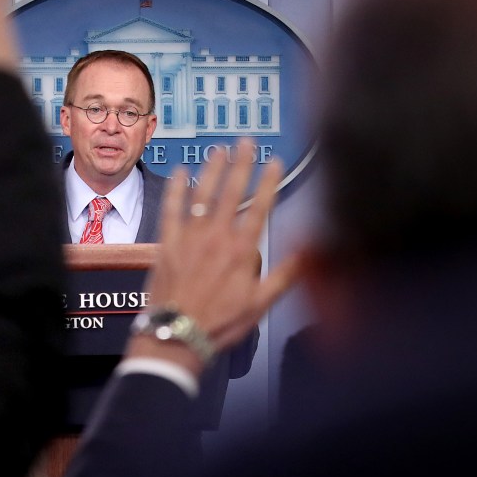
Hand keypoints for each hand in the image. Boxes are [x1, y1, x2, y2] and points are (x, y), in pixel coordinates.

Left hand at [127, 139, 301, 374]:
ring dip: (212, 169)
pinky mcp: (167, 242)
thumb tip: (309, 251)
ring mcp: (190, 236)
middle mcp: (217, 236)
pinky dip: (176, 189)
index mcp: (243, 250)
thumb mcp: (261, 303)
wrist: (178, 333)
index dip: (269, 181)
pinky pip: (171, 208)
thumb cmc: (220, 322)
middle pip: (232, 192)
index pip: (261, 206)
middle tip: (246, 143)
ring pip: (203, 194)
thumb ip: (285, 274)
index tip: (275, 162)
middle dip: (241, 164)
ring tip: (219, 150)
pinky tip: (179, 173)